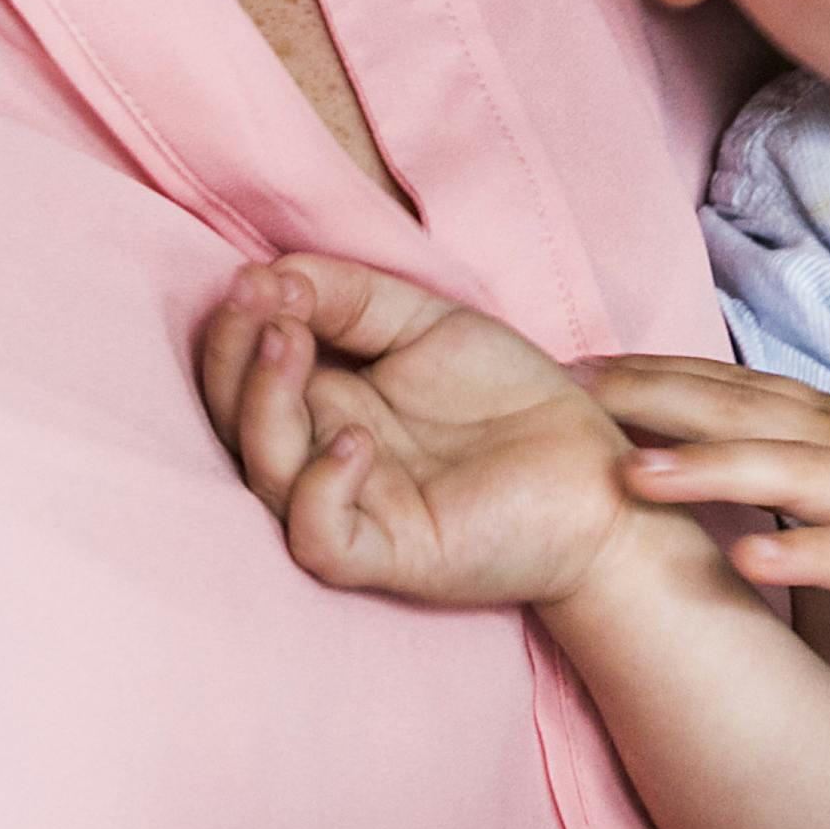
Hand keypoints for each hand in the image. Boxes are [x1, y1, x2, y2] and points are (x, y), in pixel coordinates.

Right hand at [192, 255, 649, 609]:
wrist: (595, 471)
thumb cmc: (511, 399)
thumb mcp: (427, 321)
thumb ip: (349, 295)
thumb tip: (270, 273)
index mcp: (326, 401)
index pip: (246, 369)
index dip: (240, 323)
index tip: (258, 274)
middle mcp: (324, 454)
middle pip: (237, 418)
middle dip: (235, 355)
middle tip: (255, 298)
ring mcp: (354, 506)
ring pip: (267, 474)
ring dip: (264, 404)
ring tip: (289, 341)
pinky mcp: (387, 555)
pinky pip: (319, 536)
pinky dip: (321, 488)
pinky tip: (355, 439)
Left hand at [587, 357, 829, 646]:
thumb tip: (764, 452)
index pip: (741, 387)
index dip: (659, 375)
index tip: (578, 364)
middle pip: (744, 411)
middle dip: (652, 400)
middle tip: (564, 390)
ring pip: (790, 476)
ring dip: (706, 472)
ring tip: (626, 477)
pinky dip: (805, 556)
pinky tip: (750, 561)